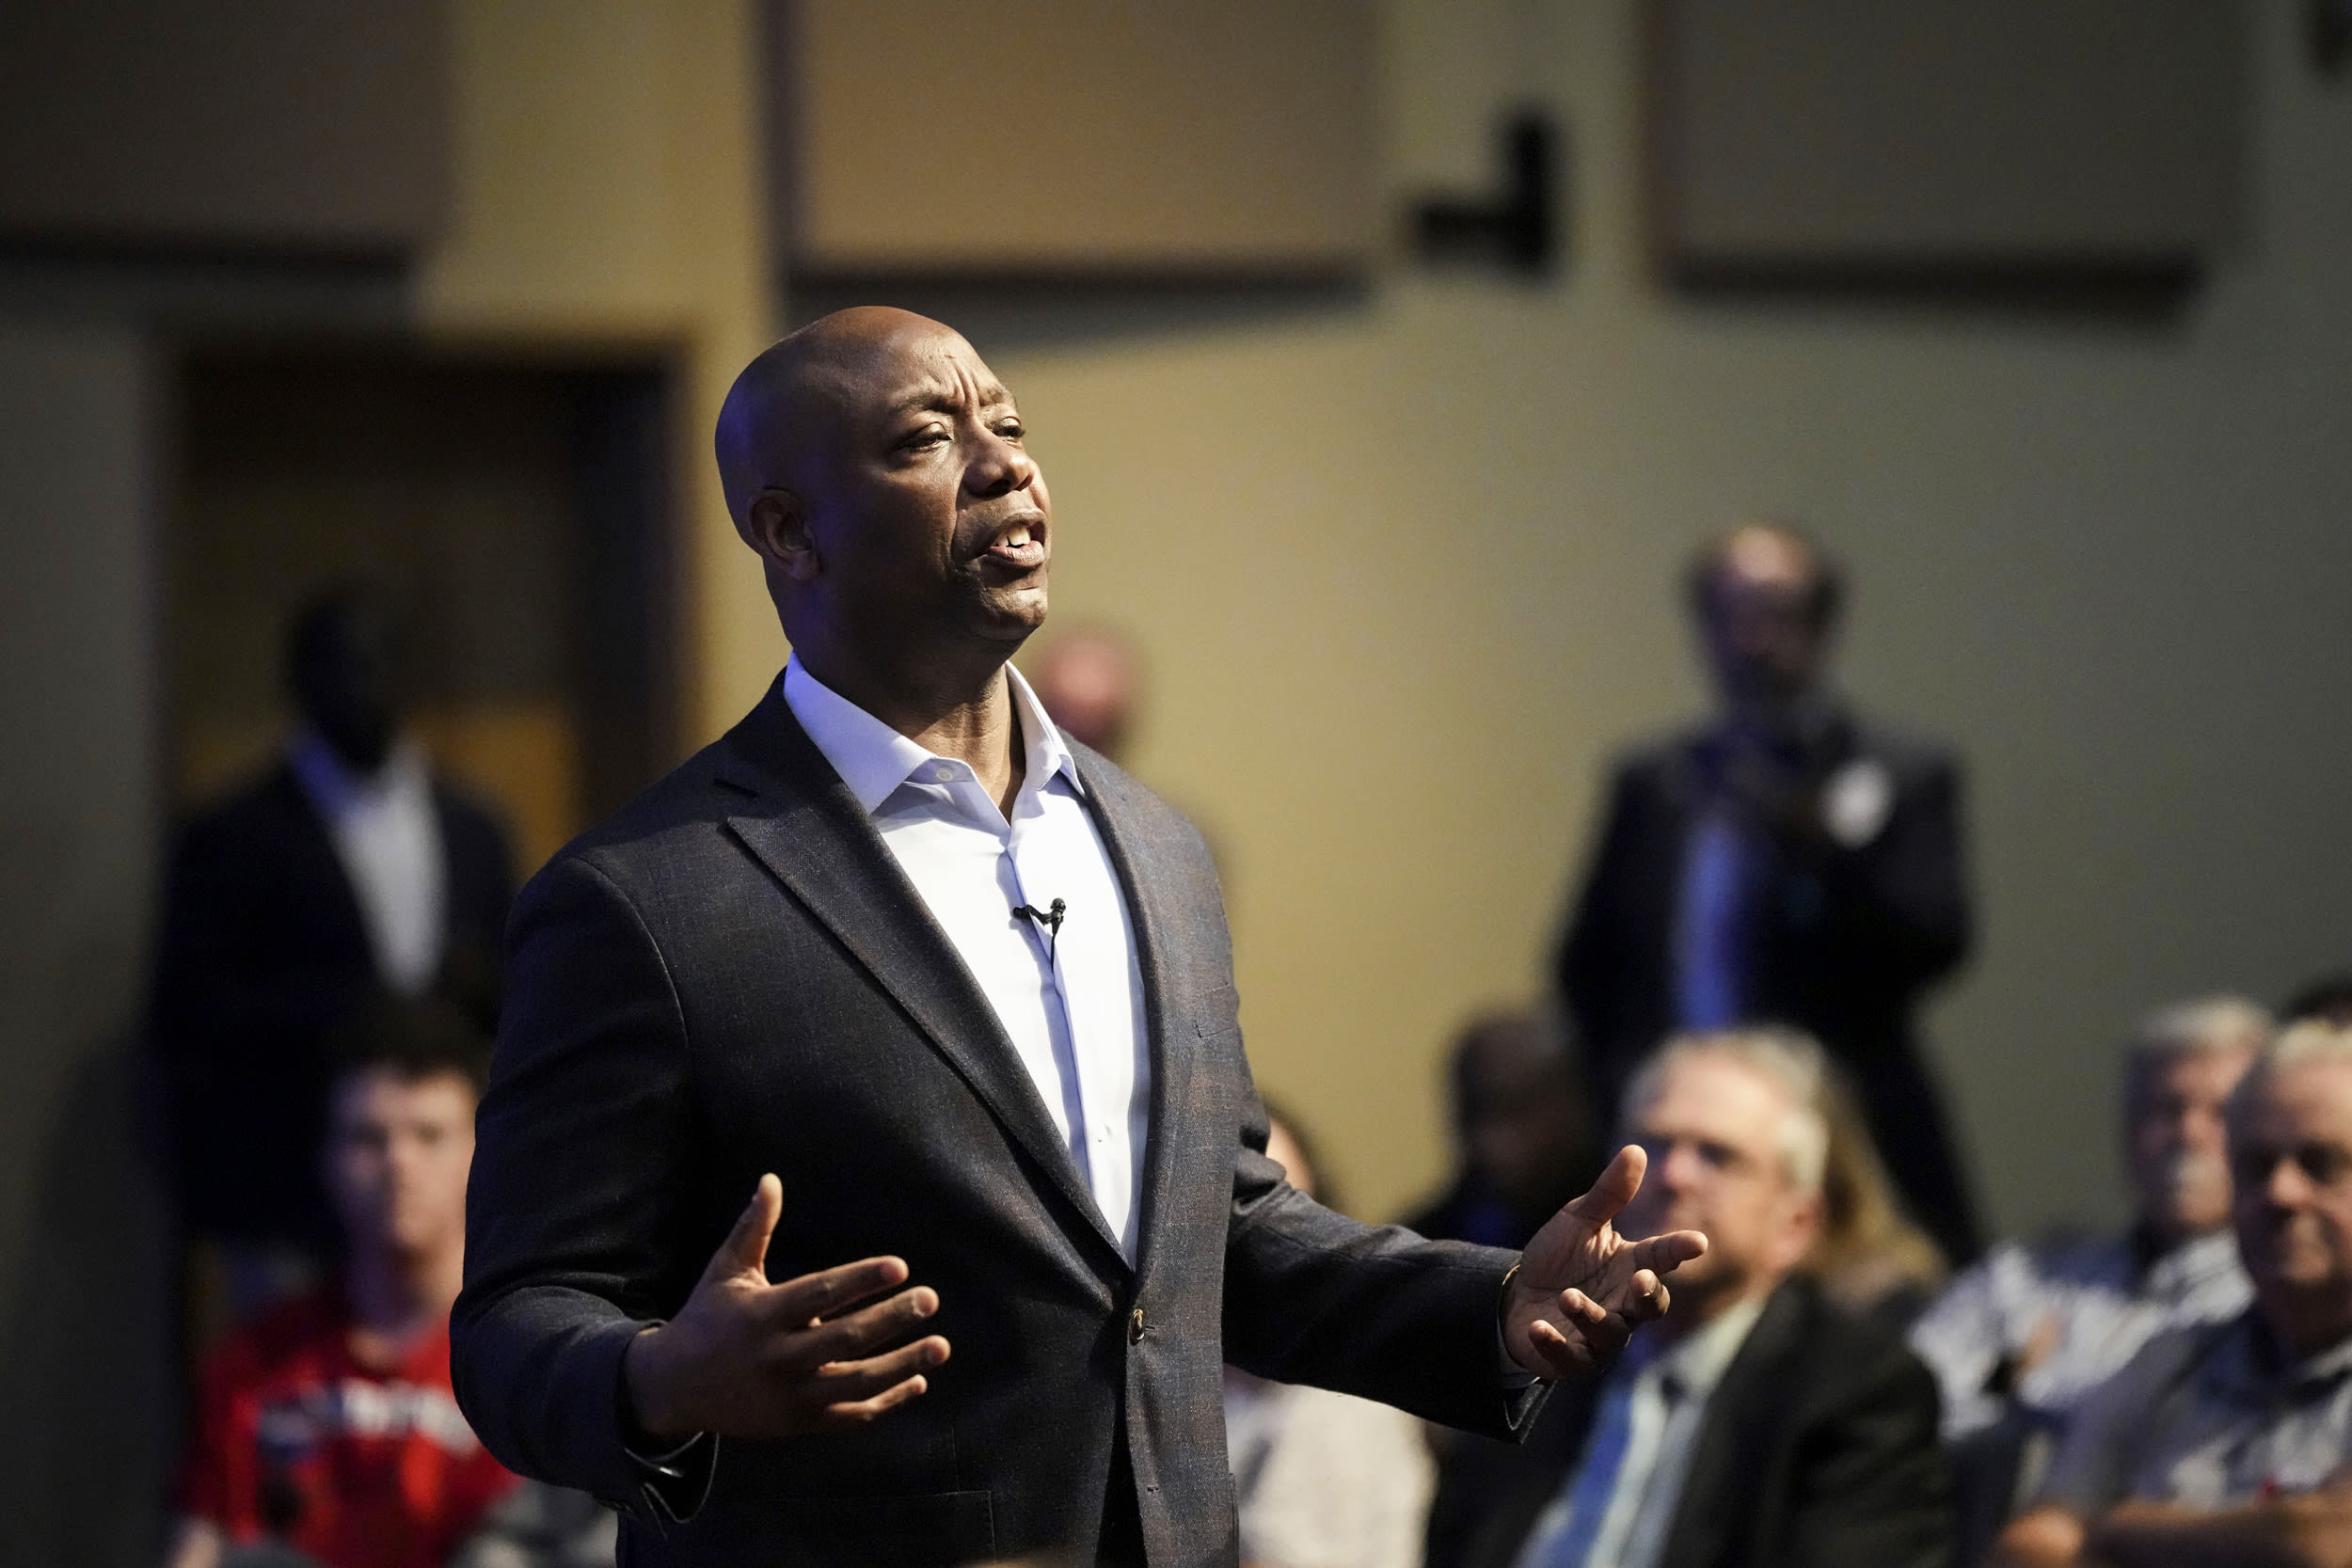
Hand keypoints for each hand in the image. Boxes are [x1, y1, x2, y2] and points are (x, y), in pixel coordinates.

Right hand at [622, 1174, 950, 1441]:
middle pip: (845, 1338)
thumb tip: (771, 1178)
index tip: (899, 1267)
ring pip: (854, 1383)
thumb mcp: (726, 1271)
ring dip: (902, 1365)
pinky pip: (849, 1417)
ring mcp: (788, 1396)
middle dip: (892, 1319)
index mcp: (761, 1315)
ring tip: (941, 1345)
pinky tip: (918, 1381)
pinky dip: (886, 1403)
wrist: (673, 1388)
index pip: (820, 1294)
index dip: (861, 1280)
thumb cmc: (707, 1318)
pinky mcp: (796, 1423)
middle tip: (930, 1299)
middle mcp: (776, 1358)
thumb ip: (755, 1228)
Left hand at [1503, 1146, 1706, 1380]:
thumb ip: (1609, 1194)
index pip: (1662, 1257)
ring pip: (1611, 1333)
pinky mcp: (1574, 1357)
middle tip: (1640, 1279)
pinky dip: (1555, 1343)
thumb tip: (1637, 1149)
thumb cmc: (1558, 1257)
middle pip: (1650, 1305)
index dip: (1680, 1249)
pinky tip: (1538, 1327)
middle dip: (1648, 1295)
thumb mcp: (1578, 1220)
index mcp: (1630, 1265)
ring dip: (1590, 1315)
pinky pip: (1571, 1357)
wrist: (1517, 1296)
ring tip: (1567, 1296)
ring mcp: (1601, 1334)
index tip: (1698, 1242)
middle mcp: (1623, 1303)